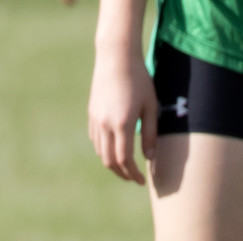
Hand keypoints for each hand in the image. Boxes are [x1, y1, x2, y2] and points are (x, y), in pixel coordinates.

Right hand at [87, 50, 157, 183]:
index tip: (142, 181)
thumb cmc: (139, 80)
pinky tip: (115, 150)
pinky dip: (104, 150)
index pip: (125, 160)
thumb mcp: (151, 107)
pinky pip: (96, 140)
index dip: (133, 174)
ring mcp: (96, 119)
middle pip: (109, 161)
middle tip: (134, 178)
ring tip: (126, 167)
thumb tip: (149, 158)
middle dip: (122, 174)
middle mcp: (106, 124)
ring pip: (100, 152)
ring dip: (112, 164)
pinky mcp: (92, 113)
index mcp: (123, 124)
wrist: (116, 57)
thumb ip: (150, 134)